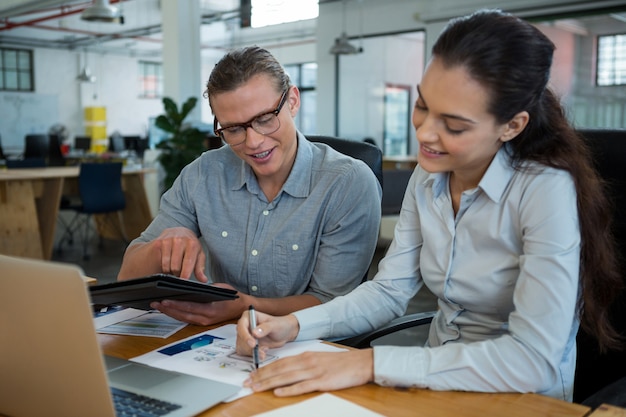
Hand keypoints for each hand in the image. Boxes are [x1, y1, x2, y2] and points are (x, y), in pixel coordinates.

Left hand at [151, 283, 247, 325]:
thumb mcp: (219, 289)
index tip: (164, 300)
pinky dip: (176, 314)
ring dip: (169, 312)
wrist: (240, 308)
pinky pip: (186, 319)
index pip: (189, 307)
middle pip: (183, 314)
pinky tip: (168, 310)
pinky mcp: (202, 323)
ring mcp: (203, 322)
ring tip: (157, 306)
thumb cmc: (231, 296)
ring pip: (183, 318)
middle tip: (155, 303)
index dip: (175, 304)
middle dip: (167, 309)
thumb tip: (188, 287)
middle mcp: (206, 318)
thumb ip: (204, 289)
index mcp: (210, 309)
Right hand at [152, 227, 207, 280]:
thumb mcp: (198, 255)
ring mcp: (168, 240)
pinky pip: (160, 261)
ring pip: (167, 266)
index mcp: (192, 243)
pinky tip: (168, 262)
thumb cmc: (190, 246)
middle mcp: (180, 240)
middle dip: (178, 273)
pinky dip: (164, 265)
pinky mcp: (159, 242)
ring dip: (170, 270)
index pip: (188, 262)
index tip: (184, 281)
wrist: (178, 231)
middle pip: (176, 267)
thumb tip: (203, 280)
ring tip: (174, 266)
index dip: (185, 274)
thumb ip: (200, 268)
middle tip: (180, 271)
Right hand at [236, 311, 299, 356]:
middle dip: (249, 347)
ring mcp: (245, 336)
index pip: (241, 326)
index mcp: (248, 316)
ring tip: (265, 350)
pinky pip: (245, 353)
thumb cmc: (280, 325)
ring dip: (252, 352)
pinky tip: (263, 352)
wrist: (285, 333)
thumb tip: (254, 333)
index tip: (252, 344)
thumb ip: (265, 328)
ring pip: (242, 347)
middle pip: (240, 339)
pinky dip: (253, 355)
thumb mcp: (274, 325)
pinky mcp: (247, 345)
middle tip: (261, 351)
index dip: (245, 336)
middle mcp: (245, 326)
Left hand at [243, 349, 374, 395]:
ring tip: (255, 388)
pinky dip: (288, 389)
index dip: (264, 369)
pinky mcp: (321, 382)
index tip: (252, 375)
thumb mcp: (318, 359)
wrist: (360, 363)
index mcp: (305, 356)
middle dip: (261, 376)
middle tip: (247, 382)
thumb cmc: (340, 363)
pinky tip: (278, 392)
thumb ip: (303, 364)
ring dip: (268, 383)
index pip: (280, 362)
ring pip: (286, 377)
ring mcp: (313, 372)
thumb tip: (287, 371)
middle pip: (279, 369)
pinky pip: (302, 386)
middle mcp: (306, 362)